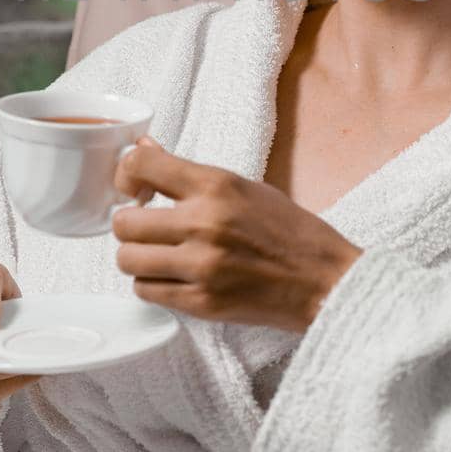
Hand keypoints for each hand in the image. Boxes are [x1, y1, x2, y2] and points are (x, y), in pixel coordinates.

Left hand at [111, 137, 363, 333]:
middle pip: (124, 222)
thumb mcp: (245, 187)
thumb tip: (144, 148)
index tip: (134, 186)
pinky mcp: (202, 303)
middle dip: (129, 224)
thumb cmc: (291, 232)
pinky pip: (146, 291)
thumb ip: (190, 173)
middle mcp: (204, 223)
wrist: (327, 282)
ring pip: (128, 260)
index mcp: (217, 186)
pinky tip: (172, 277)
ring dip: (137, 258)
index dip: (126, 174)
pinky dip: (152, 284)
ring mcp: (201, 266)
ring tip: (159, 256)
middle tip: (145, 228)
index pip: (141, 164)